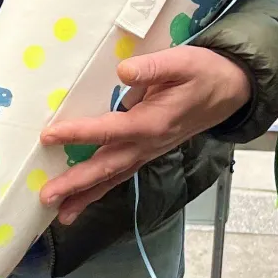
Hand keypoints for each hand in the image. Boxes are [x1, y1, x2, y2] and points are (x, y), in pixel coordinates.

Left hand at [38, 45, 250, 224]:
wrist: (230, 91)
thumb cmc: (204, 73)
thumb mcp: (183, 62)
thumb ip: (153, 67)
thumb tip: (124, 71)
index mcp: (153, 122)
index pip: (110, 130)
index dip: (79, 133)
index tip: (50, 135)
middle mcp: (148, 144)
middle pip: (107, 167)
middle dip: (76, 183)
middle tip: (47, 196)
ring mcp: (147, 152)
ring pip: (112, 178)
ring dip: (85, 197)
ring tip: (60, 215)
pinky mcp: (146, 153)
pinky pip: (120, 175)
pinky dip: (99, 190)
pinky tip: (80, 203)